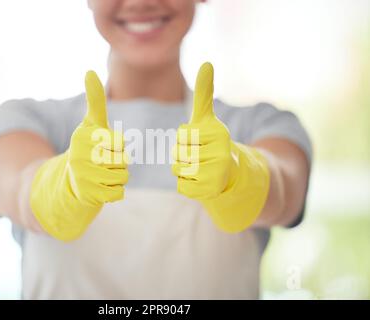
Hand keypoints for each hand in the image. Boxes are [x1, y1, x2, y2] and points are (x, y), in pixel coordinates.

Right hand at [68, 71, 128, 206]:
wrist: (68, 184)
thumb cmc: (86, 149)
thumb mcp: (90, 125)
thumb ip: (95, 101)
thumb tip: (89, 71)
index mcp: (83, 136)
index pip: (120, 142)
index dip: (118, 147)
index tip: (104, 148)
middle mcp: (80, 155)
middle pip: (123, 160)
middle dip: (119, 164)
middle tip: (102, 164)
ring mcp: (83, 177)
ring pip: (123, 177)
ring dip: (117, 178)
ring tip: (101, 175)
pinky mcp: (88, 195)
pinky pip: (118, 194)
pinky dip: (114, 193)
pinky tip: (100, 188)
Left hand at [172, 62, 269, 232]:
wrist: (230, 173)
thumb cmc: (211, 143)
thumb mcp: (207, 118)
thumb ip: (205, 93)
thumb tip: (207, 63)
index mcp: (219, 133)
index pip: (181, 135)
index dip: (185, 139)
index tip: (201, 141)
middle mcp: (222, 153)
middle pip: (177, 153)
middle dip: (182, 155)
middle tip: (200, 156)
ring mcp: (217, 173)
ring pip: (177, 170)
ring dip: (183, 170)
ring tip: (200, 168)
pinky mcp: (209, 191)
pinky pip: (182, 186)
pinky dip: (186, 185)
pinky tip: (200, 181)